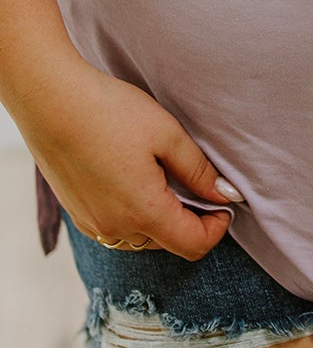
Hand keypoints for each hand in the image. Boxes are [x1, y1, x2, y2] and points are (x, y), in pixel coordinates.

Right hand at [9, 54, 243, 257]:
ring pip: (143, 238)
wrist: (51, 101)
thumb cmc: (111, 112)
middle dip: (191, 219)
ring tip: (162, 176)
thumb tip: (226, 196)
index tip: (223, 201)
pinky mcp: (78, 215)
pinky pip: (118, 229)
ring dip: (161, 218)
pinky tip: (134, 177)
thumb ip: (199, 171)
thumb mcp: (168, 135)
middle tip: (194, 180)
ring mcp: (93, 225)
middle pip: (169, 242)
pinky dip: (135, 214)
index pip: (194, 246)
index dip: (217, 227)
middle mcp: (116, 229)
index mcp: (144, 212)